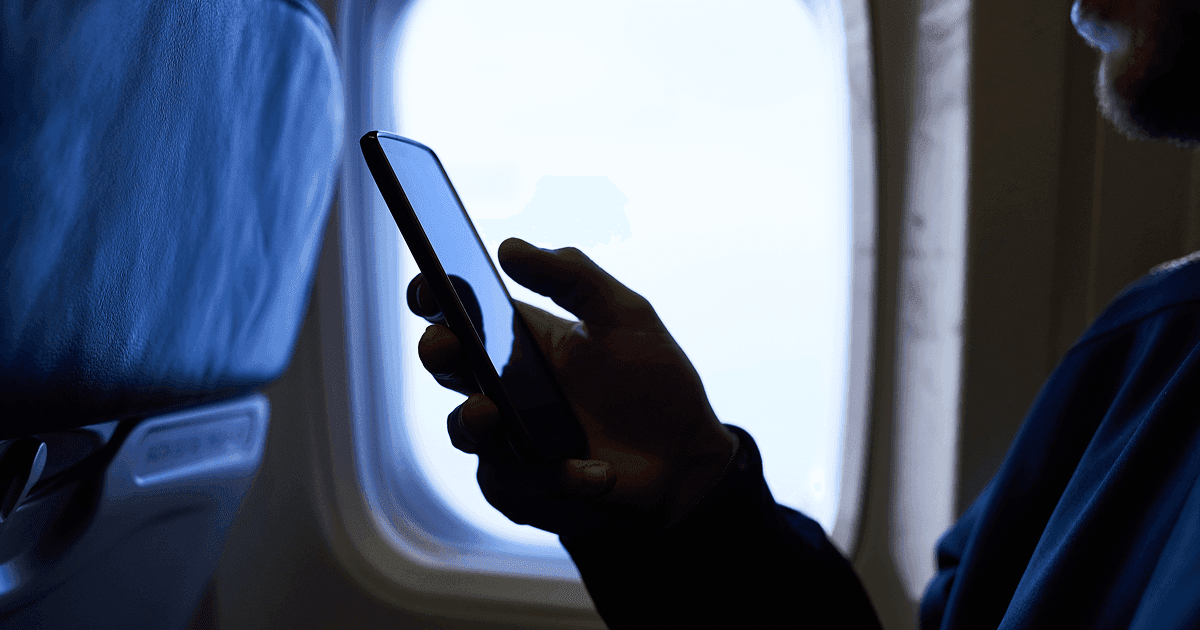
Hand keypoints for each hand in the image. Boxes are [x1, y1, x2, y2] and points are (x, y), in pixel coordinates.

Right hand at [408, 238, 737, 540]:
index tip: (429, 287)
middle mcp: (505, 388)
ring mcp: (510, 441)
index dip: (433, 297)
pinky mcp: (526, 489)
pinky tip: (598, 473)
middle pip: (447, 367)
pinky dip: (556, 480)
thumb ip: (573, 276)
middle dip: (438, 353)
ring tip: (492, 415)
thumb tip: (508, 248)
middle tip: (450, 347)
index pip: (460, 312)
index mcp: (521, 339)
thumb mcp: (625, 316)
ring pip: (464, 432)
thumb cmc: (653, 382)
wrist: (687, 458)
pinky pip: (515, 486)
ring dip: (472, 423)